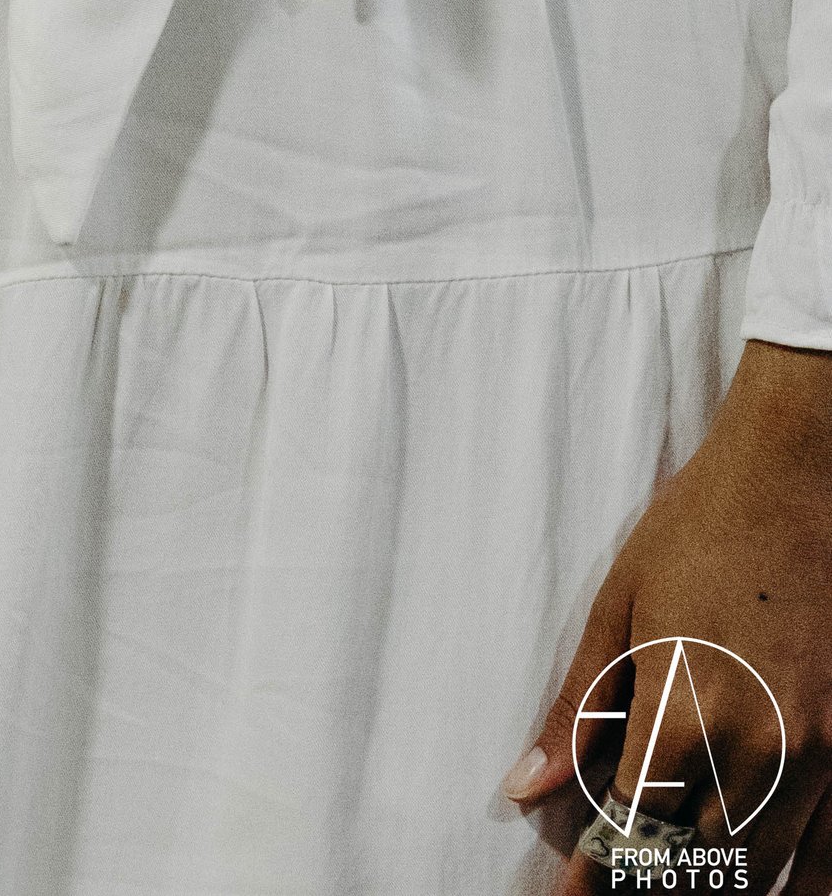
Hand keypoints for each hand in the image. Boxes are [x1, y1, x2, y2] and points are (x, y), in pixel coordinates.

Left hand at [502, 341, 831, 889]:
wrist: (797, 474)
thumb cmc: (698, 527)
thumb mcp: (618, 606)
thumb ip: (577, 709)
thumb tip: (525, 787)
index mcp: (683, 714)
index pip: (631, 830)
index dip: (596, 877)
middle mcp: (756, 751)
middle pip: (701, 866)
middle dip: (657, 884)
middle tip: (623, 885)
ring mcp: (818, 755)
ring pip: (766, 869)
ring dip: (720, 886)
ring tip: (679, 883)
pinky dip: (803, 881)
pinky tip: (774, 889)